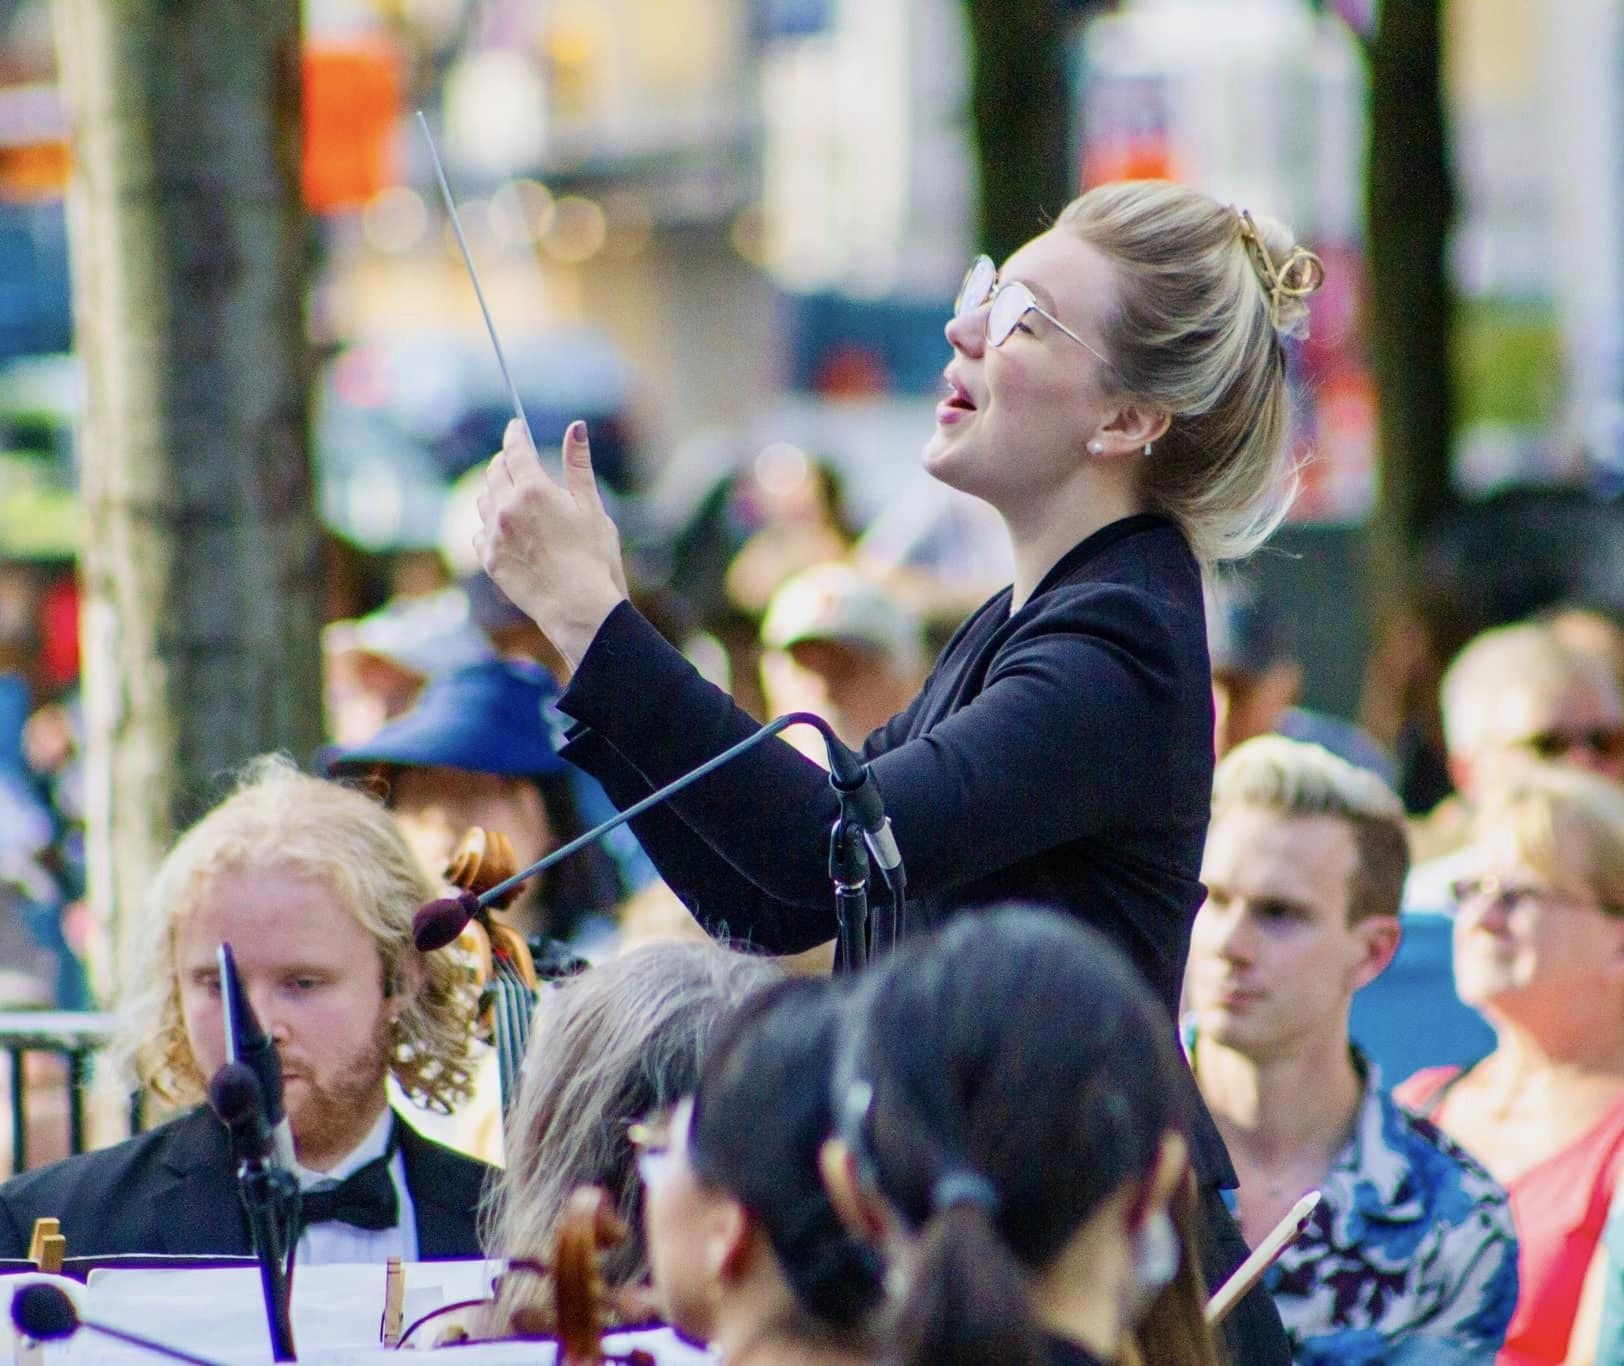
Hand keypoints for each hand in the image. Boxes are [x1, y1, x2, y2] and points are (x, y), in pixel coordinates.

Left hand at [475, 419, 627, 669]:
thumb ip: (578, 466)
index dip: (515, 434)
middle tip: (515, 460)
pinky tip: (504, 529)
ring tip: (510, 494)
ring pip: (483, 500)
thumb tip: (575, 427)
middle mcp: (507, 508)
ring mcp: (494, 535)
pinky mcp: (489, 560)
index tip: (517, 428)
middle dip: (504, 461)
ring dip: (494, 490)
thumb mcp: (592, 508)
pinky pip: (480, 532)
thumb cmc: (594, 558)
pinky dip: (490, 524)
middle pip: (494, 472)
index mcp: (534, 490)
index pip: (515, 450)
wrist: (578, 608)